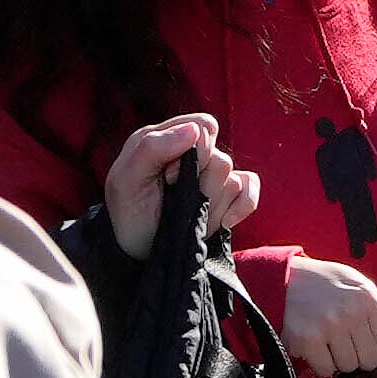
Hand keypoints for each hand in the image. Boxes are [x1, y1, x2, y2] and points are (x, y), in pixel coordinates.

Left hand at [97, 112, 250, 255]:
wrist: (136, 251)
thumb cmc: (127, 210)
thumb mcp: (126, 178)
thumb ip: (153, 147)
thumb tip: (194, 130)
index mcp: (169, 138)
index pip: (203, 126)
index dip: (194, 151)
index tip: (169, 176)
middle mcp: (194, 154)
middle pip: (221, 158)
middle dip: (200, 183)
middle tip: (174, 197)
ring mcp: (212, 176)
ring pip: (233, 179)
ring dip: (211, 202)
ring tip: (189, 214)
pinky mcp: (227, 197)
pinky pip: (250, 189)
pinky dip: (242, 206)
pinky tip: (223, 222)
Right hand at [270, 259, 376, 377]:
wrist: (282, 278)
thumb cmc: (324, 284)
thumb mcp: (356, 285)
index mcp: (367, 298)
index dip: (374, 344)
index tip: (360, 338)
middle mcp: (351, 312)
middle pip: (370, 360)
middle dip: (358, 356)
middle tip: (342, 343)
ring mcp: (329, 326)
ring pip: (348, 366)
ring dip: (337, 360)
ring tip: (327, 342)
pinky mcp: (308, 340)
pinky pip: (325, 369)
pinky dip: (319, 364)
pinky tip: (314, 348)